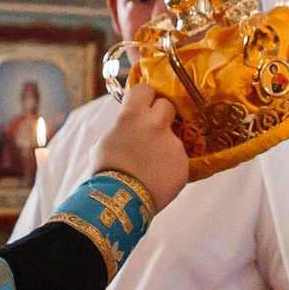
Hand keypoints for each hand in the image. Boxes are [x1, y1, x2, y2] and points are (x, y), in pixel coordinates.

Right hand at [92, 83, 186, 212]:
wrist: (121, 200)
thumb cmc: (107, 170)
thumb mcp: (104, 142)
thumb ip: (120, 128)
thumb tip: (126, 126)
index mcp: (132, 116)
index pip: (144, 89)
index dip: (143, 97)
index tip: (142, 106)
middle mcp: (156, 124)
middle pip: (167, 105)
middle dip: (160, 114)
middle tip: (152, 130)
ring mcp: (173, 143)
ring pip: (173, 136)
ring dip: (164, 145)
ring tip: (151, 165)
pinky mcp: (184, 162)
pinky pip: (178, 158)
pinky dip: (170, 166)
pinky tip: (158, 177)